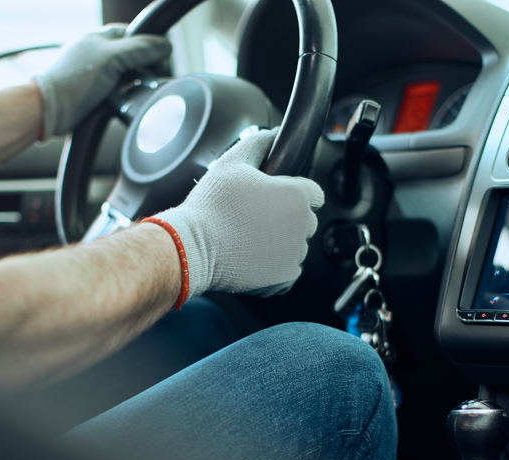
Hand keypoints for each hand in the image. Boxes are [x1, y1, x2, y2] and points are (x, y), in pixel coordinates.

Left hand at [32, 25, 170, 139]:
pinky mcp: (93, 94)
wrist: (49, 110)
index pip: (134, 34)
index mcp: (99, 37)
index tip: (161, 60)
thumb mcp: (113, 58)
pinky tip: (126, 102)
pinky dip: (125, 97)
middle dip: (145, 67)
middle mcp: (97, 53)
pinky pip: (117, 93)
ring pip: (126, 75)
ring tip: (139, 92)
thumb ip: (141, 49)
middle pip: (132, 56)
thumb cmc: (73, 81)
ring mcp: (94, 74)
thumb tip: (165, 46)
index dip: (150, 45)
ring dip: (136, 84)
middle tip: (153, 78)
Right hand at [153, 129, 324, 299]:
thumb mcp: (232, 162)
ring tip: (251, 238)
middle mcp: (303, 225)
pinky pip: (291, 269)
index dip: (295, 193)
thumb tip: (272, 134)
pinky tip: (255, 256)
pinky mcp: (286, 277)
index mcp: (297, 195)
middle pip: (307, 220)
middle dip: (288, 218)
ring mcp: (296, 253)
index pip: (314, 193)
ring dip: (282, 242)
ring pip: (298, 245)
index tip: (276, 198)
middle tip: (257, 218)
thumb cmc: (212, 205)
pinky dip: (277, 266)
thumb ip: (258, 143)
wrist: (194, 247)